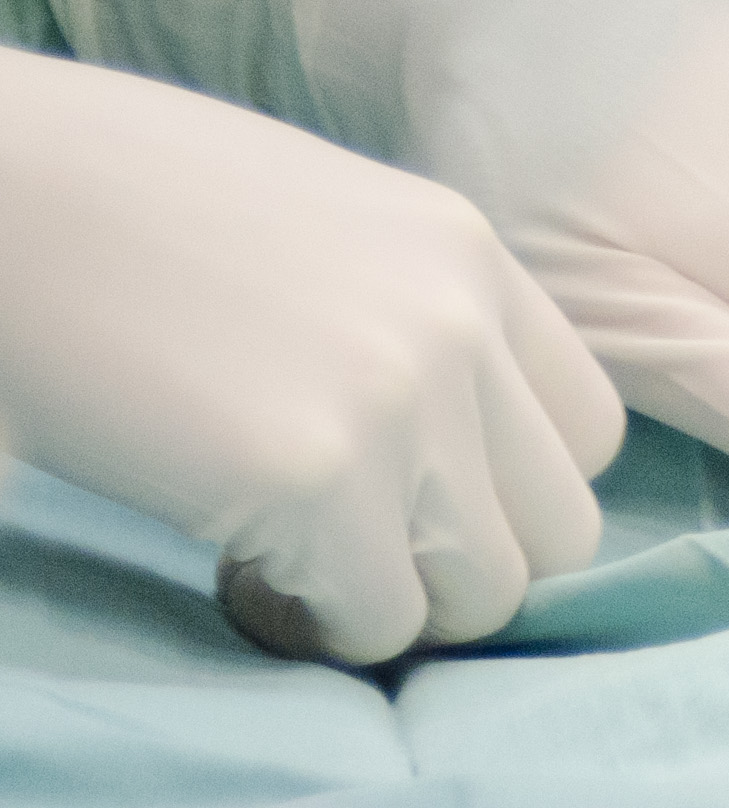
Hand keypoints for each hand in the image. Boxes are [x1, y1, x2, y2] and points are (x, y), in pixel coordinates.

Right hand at [0, 50, 621, 662]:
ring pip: (487, 591)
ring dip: (392, 604)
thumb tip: (443, 446)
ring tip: (286, 557)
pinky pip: (378, 620)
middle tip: (343, 547)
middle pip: (559, 528)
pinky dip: (313, 625)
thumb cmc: (128, 212)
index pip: (586, 431)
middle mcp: (462, 321)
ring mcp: (404, 396)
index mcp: (468, 255)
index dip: (498, 493)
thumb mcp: (326, 234)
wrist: (11, 189)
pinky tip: (235, 566)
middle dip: (456, 566)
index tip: (400, 496)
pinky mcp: (318, 472)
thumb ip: (403, 318)